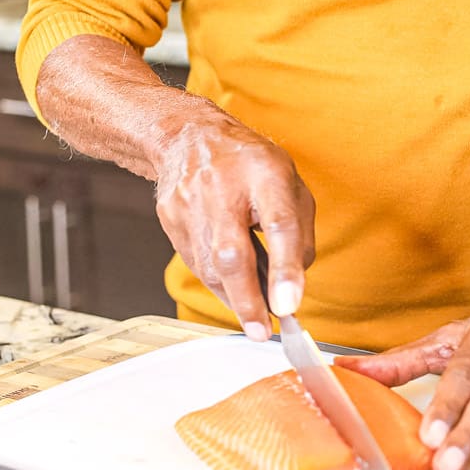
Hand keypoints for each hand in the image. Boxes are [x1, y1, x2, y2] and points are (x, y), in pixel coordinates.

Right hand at [154, 106, 315, 339]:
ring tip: (256, 317)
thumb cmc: (250, 165)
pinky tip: (235, 292)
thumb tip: (292, 284)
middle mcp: (223, 188)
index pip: (279, 224)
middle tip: (264, 332)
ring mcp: (190, 204)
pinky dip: (219, 285)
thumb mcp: (291, 185)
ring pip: (211, 266)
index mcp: (265, 173)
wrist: (189, 137)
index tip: (289, 306)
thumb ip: (299, 234)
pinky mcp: (171, 219)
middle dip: (248, 300)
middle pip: (232, 254)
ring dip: (235, 298)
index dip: (284, 268)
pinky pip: (197, 264)